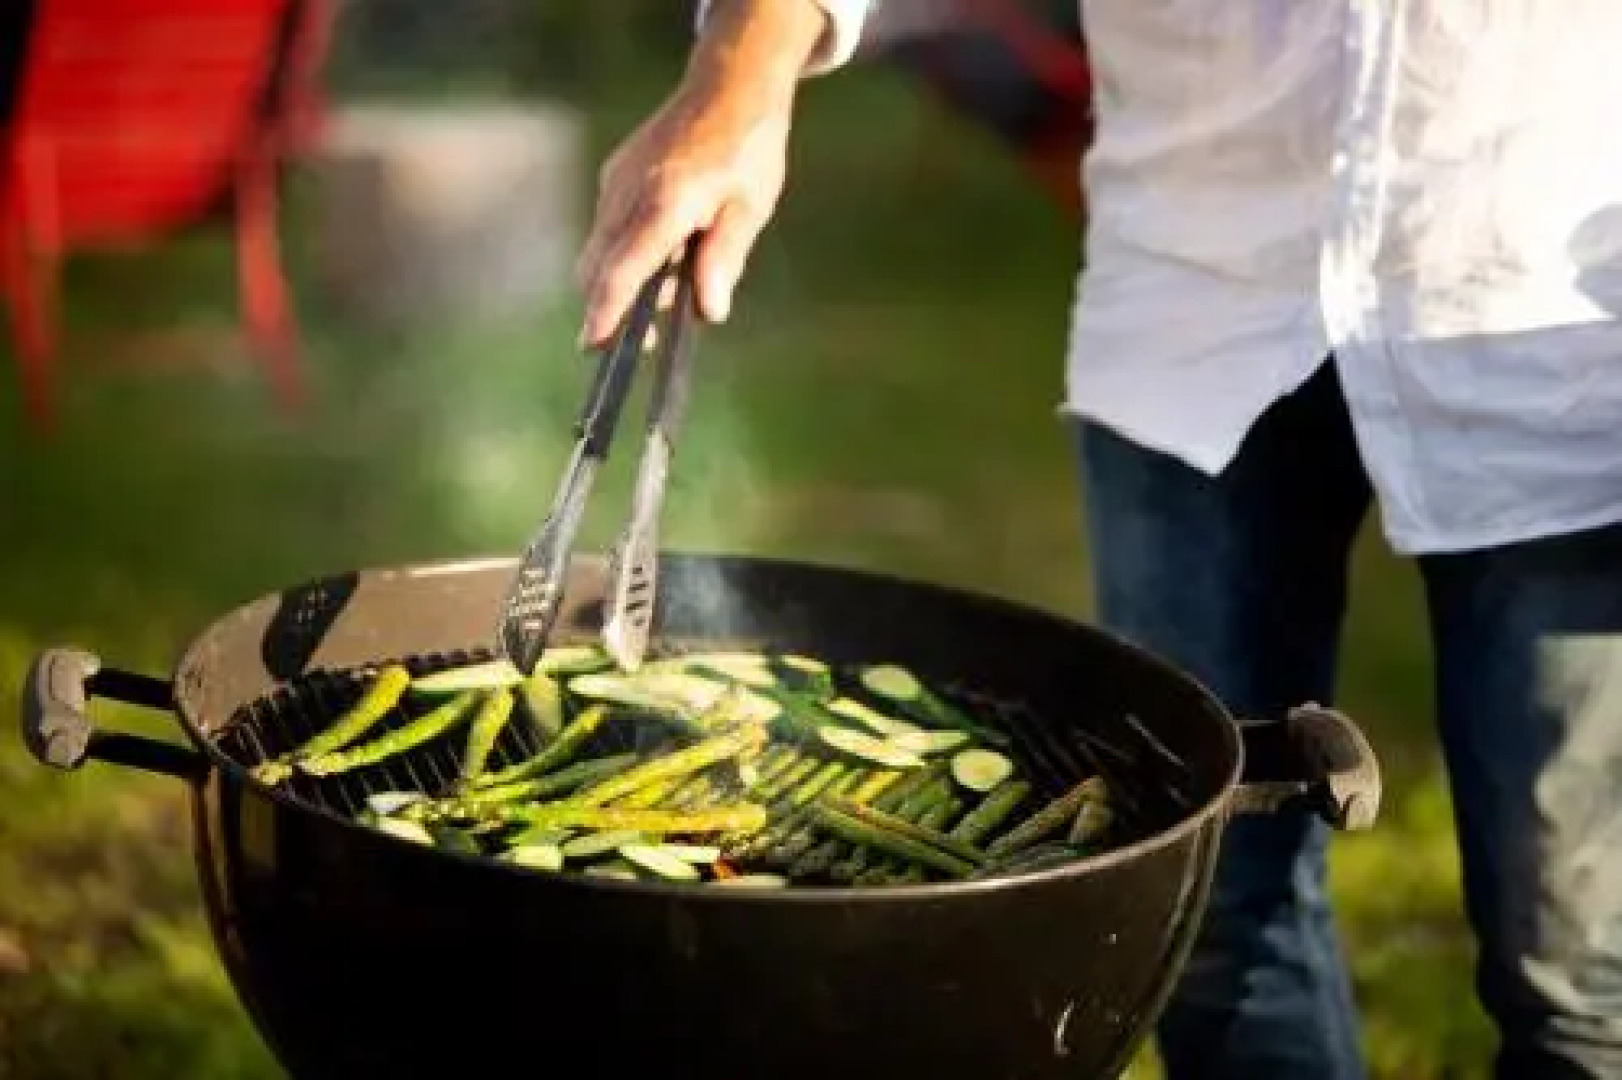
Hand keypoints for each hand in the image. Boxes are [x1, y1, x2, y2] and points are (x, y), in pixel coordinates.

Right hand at [575, 76, 792, 346]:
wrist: (728, 88)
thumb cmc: (748, 149)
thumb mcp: (751, 208)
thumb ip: (725, 259)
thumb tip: (708, 311)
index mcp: (666, 203)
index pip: (622, 269)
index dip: (605, 312)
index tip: (593, 344)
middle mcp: (628, 193)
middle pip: (596, 269)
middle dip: (611, 307)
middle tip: (650, 335)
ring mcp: (614, 183)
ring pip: (598, 251)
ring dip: (623, 279)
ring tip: (677, 272)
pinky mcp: (613, 177)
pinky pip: (607, 229)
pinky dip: (625, 252)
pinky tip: (667, 245)